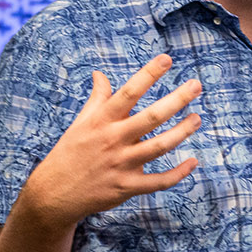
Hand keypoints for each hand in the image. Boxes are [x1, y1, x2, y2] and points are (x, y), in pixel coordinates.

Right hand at [16, 53, 200, 230]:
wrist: (55, 193)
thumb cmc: (71, 152)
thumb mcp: (81, 122)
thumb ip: (97, 99)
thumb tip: (99, 74)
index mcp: (102, 120)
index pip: (129, 92)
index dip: (149, 74)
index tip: (167, 58)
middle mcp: (113, 139)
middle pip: (151, 117)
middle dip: (177, 100)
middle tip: (197, 85)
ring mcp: (121, 164)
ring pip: (160, 147)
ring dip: (182, 132)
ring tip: (197, 118)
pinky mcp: (127, 187)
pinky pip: (159, 181)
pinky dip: (179, 173)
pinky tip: (193, 162)